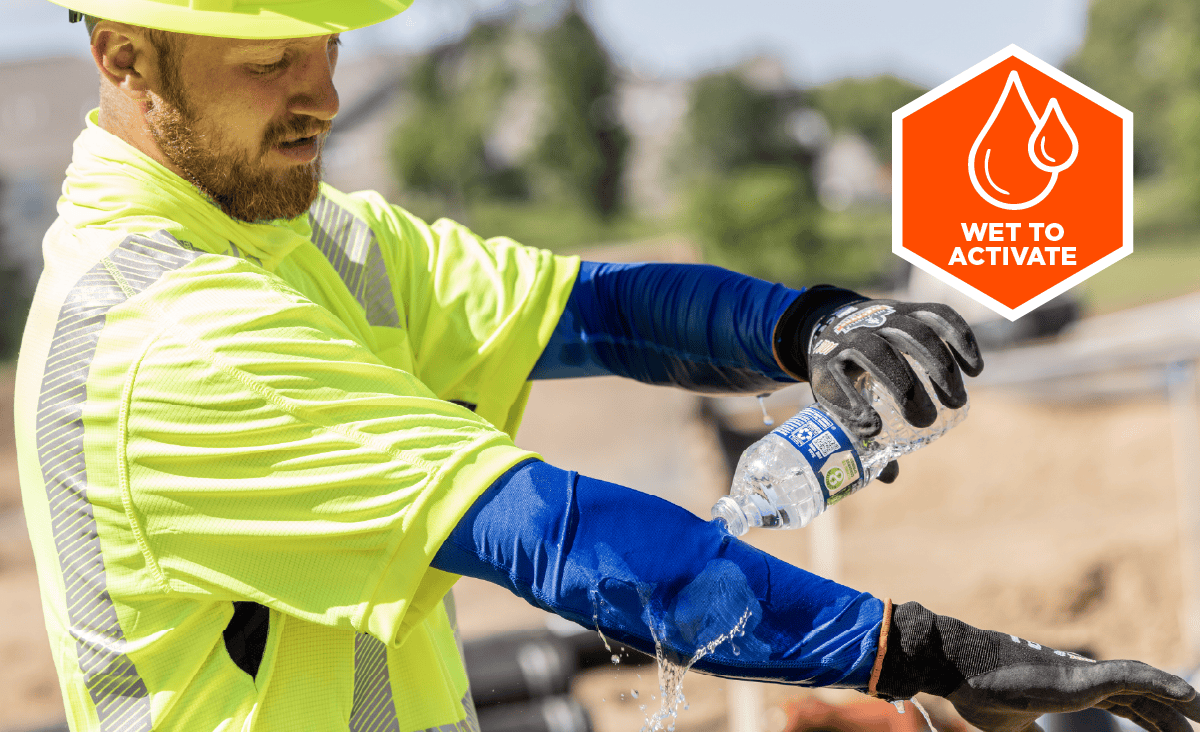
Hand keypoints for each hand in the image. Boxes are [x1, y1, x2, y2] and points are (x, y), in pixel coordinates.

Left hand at [774, 287, 984, 439]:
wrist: (835, 323)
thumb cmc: (839, 374)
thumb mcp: (834, 402)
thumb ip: (859, 437)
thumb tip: (890, 477)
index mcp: (826, 360)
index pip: (832, 380)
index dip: (850, 406)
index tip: (873, 430)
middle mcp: (853, 334)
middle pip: (879, 356)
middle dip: (906, 390)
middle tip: (926, 421)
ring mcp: (883, 316)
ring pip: (915, 334)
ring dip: (940, 368)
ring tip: (956, 402)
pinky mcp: (910, 308)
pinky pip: (940, 317)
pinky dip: (962, 341)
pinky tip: (976, 370)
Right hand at [947, 659, 1199, 731]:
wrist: (960, 670)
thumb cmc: (982, 693)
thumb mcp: (1015, 727)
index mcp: (1073, 690)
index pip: (1127, 704)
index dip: (1153, 719)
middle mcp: (1085, 678)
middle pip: (1143, 697)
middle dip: (1174, 716)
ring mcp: (1084, 675)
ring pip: (1146, 687)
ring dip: (1180, 703)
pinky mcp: (1080, 676)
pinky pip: (1131, 677)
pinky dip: (1163, 683)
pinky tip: (1189, 693)